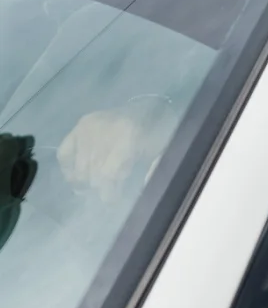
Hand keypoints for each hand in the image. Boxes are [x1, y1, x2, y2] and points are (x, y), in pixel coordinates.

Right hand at [57, 99, 173, 199]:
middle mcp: (104, 130)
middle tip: (108, 191)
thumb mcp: (163, 150)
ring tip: (96, 185)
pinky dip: (68, 168)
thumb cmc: (158, 133)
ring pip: (80, 166)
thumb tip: (143, 185)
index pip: (109, 173)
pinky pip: (64, 152)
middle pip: (93, 172)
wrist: (152, 107)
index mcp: (129, 135)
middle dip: (101, 186)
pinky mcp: (80, 125)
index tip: (114, 200)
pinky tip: (76, 178)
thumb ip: (154, 168)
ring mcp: (89, 127)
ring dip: (87, 180)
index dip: (110, 192)